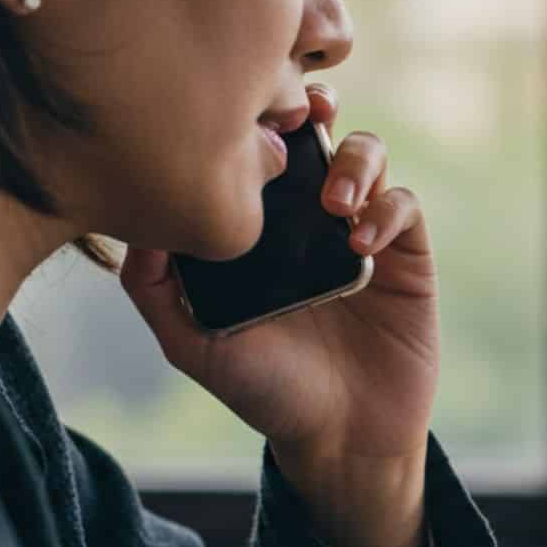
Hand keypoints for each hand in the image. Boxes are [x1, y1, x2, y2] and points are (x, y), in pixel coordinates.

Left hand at [120, 84, 434, 546]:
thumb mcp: (191, 341)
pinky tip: (358, 238)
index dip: (254, 117)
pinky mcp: (405, 256)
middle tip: (300, 117)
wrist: (340, 438)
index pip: (258, 149)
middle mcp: (308, 218)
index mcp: (259, 226)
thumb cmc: (265, 391)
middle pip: (316, 130)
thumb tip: (142, 210)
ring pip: (367, 154)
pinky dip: (384, 208)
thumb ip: (154, 283)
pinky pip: (403, 205)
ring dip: (352, 159)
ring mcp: (361, 232)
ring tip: (332, 201)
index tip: (243, 115)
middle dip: (309, 108)